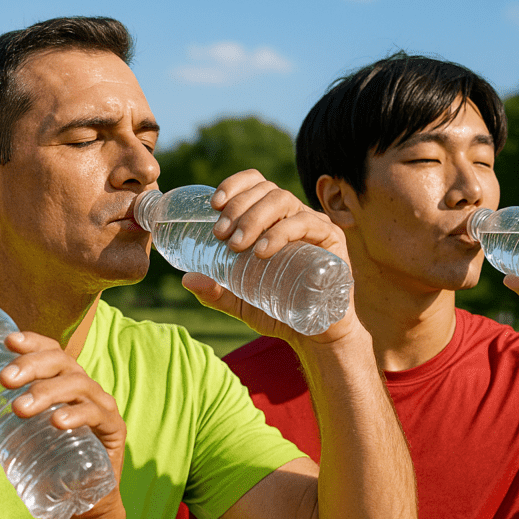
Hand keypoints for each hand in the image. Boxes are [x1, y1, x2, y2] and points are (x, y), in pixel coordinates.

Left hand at [0, 331, 126, 501]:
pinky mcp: (115, 428)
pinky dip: (77, 415)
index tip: (8, 341)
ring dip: (47, 392)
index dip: (32, 342)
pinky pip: (97, 414)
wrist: (84, 502)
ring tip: (20, 408)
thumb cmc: (51, 463)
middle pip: (61, 362)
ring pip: (77, 385)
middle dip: (31, 366)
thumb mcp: (17, 444)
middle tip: (4, 380)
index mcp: (62, 382)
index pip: (50, 351)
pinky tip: (58, 422)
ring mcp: (102, 405)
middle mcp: (83, 387)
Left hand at [175, 169, 361, 345]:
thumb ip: (216, 292)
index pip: (255, 184)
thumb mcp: (241, 301)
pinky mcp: (331, 239)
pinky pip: (305, 223)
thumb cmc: (280, 311)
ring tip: (237, 245)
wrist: (316, 334)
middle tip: (220, 235)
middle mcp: (293, 215)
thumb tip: (186, 280)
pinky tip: (262, 250)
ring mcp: (313, 224)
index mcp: (273, 220)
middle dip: (238, 207)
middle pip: (266, 190)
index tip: (214, 204)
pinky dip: (281, 232)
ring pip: (283, 200)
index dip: (235, 185)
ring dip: (254, 217)